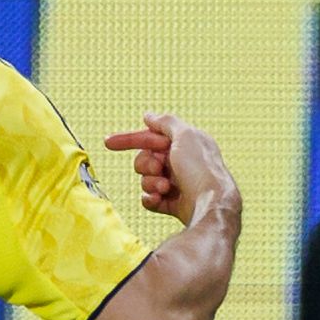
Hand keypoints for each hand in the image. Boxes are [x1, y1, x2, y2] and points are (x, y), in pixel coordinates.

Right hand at [105, 112, 236, 226]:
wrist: (212, 204)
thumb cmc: (201, 168)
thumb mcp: (185, 135)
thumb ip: (166, 122)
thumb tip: (149, 116)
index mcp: (184, 144)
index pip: (151, 137)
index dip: (129, 139)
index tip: (108, 143)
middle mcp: (181, 163)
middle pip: (145, 160)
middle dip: (146, 165)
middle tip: (158, 169)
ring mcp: (177, 184)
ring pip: (146, 180)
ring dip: (151, 183)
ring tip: (164, 187)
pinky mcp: (173, 204)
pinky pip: (150, 199)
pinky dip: (151, 199)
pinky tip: (160, 199)